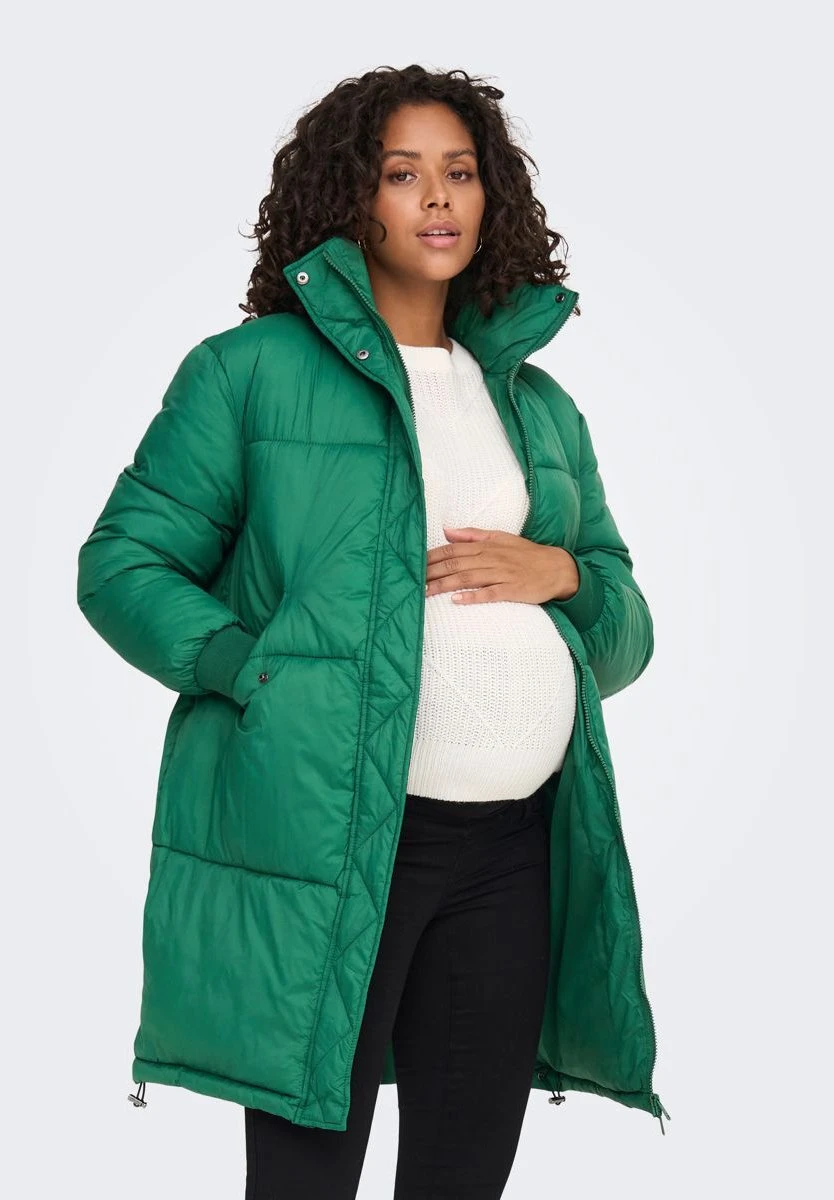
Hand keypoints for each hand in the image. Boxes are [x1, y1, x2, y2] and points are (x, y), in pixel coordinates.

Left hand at [425, 525, 579, 604]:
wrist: (556, 568)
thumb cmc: (526, 554)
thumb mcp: (500, 538)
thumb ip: (473, 535)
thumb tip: (447, 531)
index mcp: (487, 546)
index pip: (454, 549)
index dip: (433, 556)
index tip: (415, 563)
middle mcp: (492, 558)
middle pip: (457, 563)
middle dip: (433, 571)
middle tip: (413, 579)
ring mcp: (502, 574)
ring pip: (468, 578)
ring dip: (445, 585)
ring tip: (426, 592)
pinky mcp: (512, 590)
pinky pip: (490, 593)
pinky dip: (473, 596)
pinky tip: (457, 600)